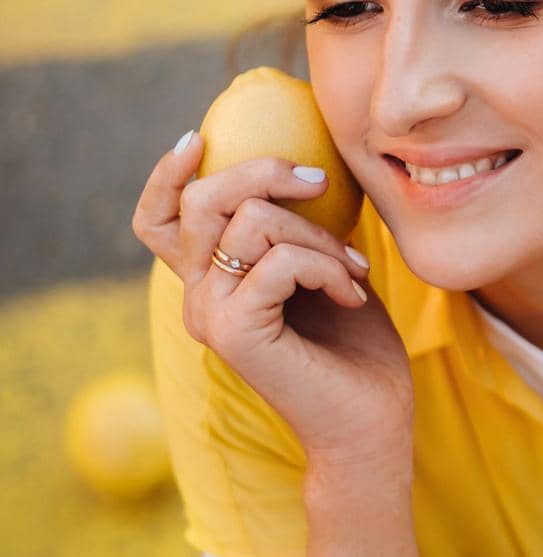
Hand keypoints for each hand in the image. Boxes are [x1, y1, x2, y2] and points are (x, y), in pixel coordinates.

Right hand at [132, 130, 412, 469]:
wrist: (371, 418)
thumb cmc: (355, 342)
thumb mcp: (322, 265)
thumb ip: (294, 225)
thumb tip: (299, 166)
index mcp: (211, 280)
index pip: (158, 220)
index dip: (166, 175)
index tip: (201, 138)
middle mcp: (198, 297)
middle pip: (203, 200)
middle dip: (267, 174)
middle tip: (322, 184)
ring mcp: (210, 317)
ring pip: (251, 223)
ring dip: (319, 235)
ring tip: (354, 270)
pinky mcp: (235, 336)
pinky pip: (277, 262)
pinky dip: (327, 266)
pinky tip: (352, 295)